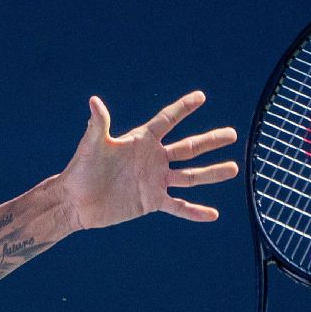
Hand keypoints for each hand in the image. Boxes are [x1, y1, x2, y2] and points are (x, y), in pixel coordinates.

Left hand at [58, 91, 238, 230]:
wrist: (76, 201)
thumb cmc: (82, 169)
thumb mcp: (92, 145)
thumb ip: (98, 124)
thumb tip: (94, 101)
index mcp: (141, 141)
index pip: (167, 120)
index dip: (183, 108)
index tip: (201, 97)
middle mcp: (153, 159)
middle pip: (188, 148)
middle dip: (210, 141)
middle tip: (232, 134)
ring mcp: (155, 181)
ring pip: (190, 176)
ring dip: (212, 173)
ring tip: (234, 168)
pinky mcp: (152, 201)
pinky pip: (179, 206)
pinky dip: (195, 212)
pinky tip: (213, 214)